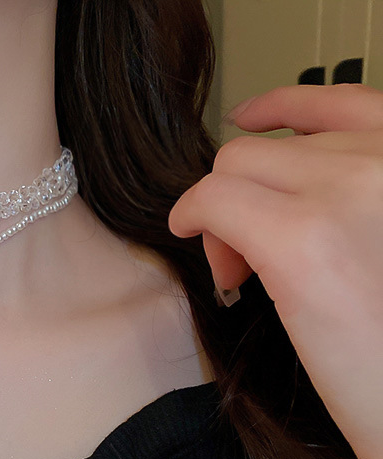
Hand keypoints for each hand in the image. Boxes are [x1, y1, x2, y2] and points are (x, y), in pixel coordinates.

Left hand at [168, 83, 382, 458]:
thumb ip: (358, 200)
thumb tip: (288, 189)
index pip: (345, 101)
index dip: (286, 108)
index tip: (250, 115)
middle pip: (271, 146)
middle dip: (247, 191)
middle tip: (247, 254)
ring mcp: (349, 194)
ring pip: (237, 166)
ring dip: (222, 211)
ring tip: (240, 268)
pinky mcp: (302, 241)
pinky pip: (215, 198)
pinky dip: (192, 213)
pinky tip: (190, 234)